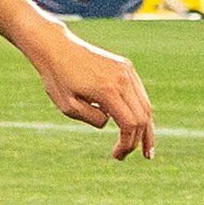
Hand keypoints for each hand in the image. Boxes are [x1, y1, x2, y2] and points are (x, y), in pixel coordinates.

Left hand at [30, 26, 154, 159]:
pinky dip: (141, 110)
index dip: (127, 143)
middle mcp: (122, 79)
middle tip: (142, 156)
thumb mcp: (68, 107)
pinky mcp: (125, 67)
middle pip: (143, 116)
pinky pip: (139, 93)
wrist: (55, 47)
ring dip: (147, 126)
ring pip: (145, 104)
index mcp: (107, 90)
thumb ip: (93, 118)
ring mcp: (126, 71)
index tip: (117, 156)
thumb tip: (110, 120)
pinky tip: (139, 124)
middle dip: (142, 139)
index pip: (129, 123)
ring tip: (148, 146)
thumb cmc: (57, 79)